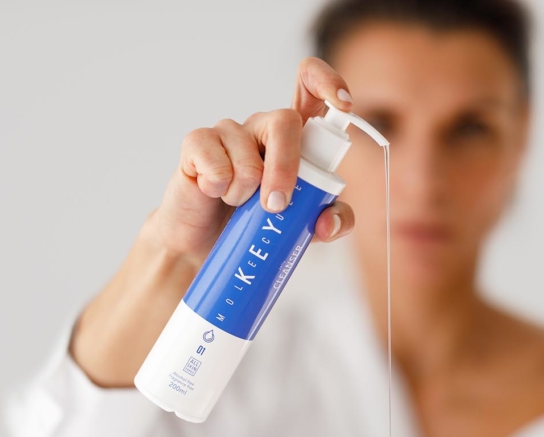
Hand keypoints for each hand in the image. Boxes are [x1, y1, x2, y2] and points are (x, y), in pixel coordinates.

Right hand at [147, 57, 357, 265]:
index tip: (345, 106)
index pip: (311, 89)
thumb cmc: (256, 226)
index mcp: (294, 138)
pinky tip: (214, 192)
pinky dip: (219, 188)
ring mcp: (229, 131)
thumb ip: (332, 221)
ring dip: (246, 193)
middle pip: (285, 120)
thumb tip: (328, 222)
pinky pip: (216, 165)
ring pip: (250, 157)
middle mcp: (263, 127)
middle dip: (285, 169)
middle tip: (276, 205)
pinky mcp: (198, 142)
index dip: (328, 83)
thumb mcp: (305, 228)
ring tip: (237, 202)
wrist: (208, 246)